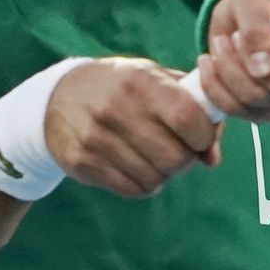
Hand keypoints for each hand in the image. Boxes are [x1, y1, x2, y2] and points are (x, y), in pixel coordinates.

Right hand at [44, 57, 221, 197]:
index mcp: (139, 80)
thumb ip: (192, 109)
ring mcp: (95, 137)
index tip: (200, 136)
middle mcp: (115, 108)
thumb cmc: (122, 86)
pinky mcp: (82, 163)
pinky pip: (132, 189)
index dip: (204, 135)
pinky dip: (144, 183)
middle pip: (175, 157)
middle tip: (179, 150)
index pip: (187, 117)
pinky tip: (137, 165)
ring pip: (155, 178)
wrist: (57, 97)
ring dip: (164, 173)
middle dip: (186, 159)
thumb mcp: (154, 80)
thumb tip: (213, 158)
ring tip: (155, 155)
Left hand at [195, 0, 269, 122]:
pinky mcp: (268, 112)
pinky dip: (217, 88)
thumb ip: (257, 23)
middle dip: (250, 60)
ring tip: (219, 44)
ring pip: (261, 101)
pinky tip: (209, 64)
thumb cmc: (255, 6)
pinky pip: (241, 111)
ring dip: (230, 72)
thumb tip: (261, 66)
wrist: (235, 23)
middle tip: (232, 36)